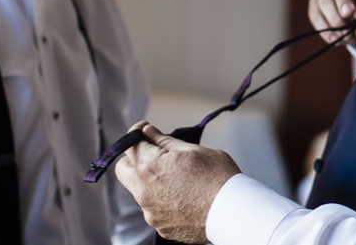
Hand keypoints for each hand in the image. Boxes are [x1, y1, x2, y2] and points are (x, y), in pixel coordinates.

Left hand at [115, 121, 240, 243]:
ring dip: (148, 180)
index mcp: (150, 167)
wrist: (232, 213)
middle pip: (123, 169)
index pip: (129, 144)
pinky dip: (161, 199)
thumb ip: (165, 141)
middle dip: (134, 158)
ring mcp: (150, 212)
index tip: (145, 129)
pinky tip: (182, 195)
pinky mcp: (160, 226)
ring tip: (175, 176)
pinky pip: (153, 208)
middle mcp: (143, 192)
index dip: (137, 133)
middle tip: (154, 152)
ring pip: (138, 190)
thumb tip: (148, 132)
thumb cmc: (218, 177)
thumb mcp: (193, 150)